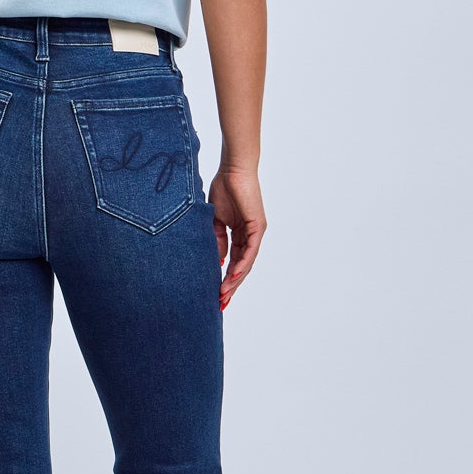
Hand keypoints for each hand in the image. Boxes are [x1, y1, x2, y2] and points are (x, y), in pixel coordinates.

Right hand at [207, 164, 266, 308]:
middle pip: (241, 267)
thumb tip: (216, 262)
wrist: (232, 169)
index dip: (224, 278)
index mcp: (239, 234)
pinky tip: (233, 276)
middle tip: (220, 304)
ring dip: (235, 280)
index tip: (214, 294)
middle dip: (231, 286)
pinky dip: (242, 264)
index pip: (232, 262)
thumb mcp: (214, 220)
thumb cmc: (223, 188)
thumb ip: (216, 240)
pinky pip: (250, 250)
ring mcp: (255, 232)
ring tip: (224, 295)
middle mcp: (250, 236)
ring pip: (246, 262)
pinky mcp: (258, 226)